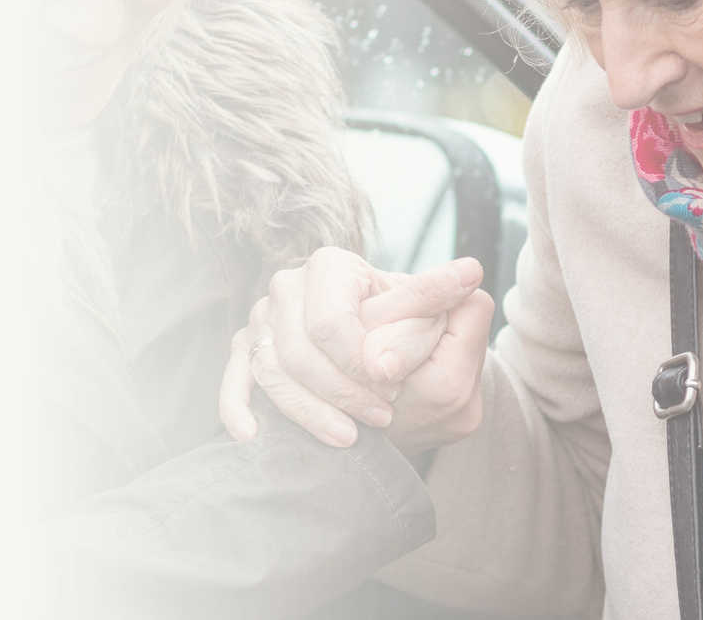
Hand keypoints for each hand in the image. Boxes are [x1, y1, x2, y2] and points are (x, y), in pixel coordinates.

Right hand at [216, 249, 481, 445]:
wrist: (389, 379)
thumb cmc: (412, 347)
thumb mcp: (441, 326)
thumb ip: (453, 305)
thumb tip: (471, 275)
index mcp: (333, 266)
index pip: (332, 320)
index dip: (360, 361)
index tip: (392, 385)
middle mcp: (289, 287)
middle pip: (298, 350)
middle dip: (341, 391)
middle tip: (382, 415)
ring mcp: (261, 323)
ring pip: (270, 372)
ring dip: (309, 411)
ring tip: (351, 436)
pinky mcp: (244, 357)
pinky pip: (232, 384)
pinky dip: (239, 409)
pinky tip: (254, 435)